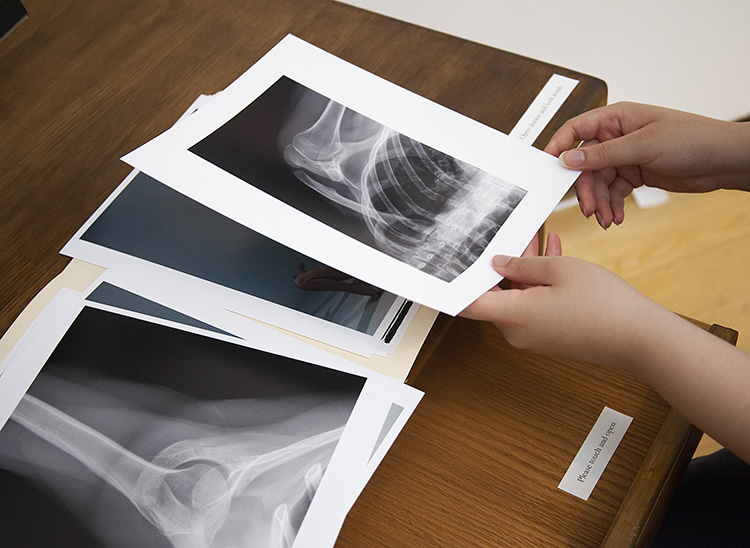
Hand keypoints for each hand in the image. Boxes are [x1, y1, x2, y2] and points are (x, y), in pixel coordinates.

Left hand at [460, 250, 668, 369]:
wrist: (641, 338)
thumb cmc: (604, 304)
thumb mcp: (560, 270)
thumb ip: (524, 265)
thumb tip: (498, 264)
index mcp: (513, 315)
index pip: (468, 303)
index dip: (455, 285)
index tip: (445, 268)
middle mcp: (518, 332)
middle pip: (496, 296)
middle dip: (502, 266)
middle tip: (511, 239)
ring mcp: (534, 338)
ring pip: (518, 298)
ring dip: (525, 271)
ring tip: (537, 241)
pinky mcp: (550, 337)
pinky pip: (534, 307)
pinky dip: (539, 286)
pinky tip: (553, 257)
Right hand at [544, 102, 749, 227]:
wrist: (723, 161)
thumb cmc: (692, 139)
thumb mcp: (643, 146)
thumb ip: (603, 154)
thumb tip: (568, 158)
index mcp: (616, 118)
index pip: (576, 129)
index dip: (559, 147)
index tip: (549, 168)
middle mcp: (617, 136)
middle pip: (586, 164)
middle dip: (586, 190)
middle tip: (590, 210)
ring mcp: (625, 156)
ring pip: (599, 182)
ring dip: (600, 202)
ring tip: (607, 220)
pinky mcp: (635, 174)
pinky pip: (613, 191)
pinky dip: (612, 206)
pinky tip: (616, 217)